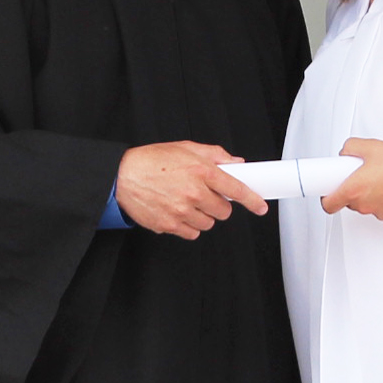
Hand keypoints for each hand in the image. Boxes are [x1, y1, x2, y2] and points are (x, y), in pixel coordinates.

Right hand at [115, 141, 269, 239]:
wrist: (121, 176)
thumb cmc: (151, 161)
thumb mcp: (185, 149)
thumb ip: (214, 155)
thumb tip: (235, 163)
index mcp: (201, 170)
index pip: (236, 188)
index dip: (252, 199)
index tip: (261, 206)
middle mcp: (194, 192)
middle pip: (223, 211)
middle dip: (217, 204)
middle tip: (203, 196)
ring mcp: (182, 211)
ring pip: (208, 223)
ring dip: (202, 216)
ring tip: (186, 202)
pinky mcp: (170, 225)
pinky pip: (192, 233)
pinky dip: (188, 226)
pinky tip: (177, 212)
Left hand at [321, 137, 382, 221]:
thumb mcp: (370, 146)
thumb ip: (350, 148)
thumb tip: (346, 153)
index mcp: (354, 190)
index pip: (328, 205)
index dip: (326, 197)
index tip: (329, 189)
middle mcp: (365, 205)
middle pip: (349, 202)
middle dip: (353, 189)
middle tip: (362, 174)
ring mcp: (379, 212)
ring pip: (366, 205)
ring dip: (369, 194)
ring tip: (382, 177)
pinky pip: (382, 208)